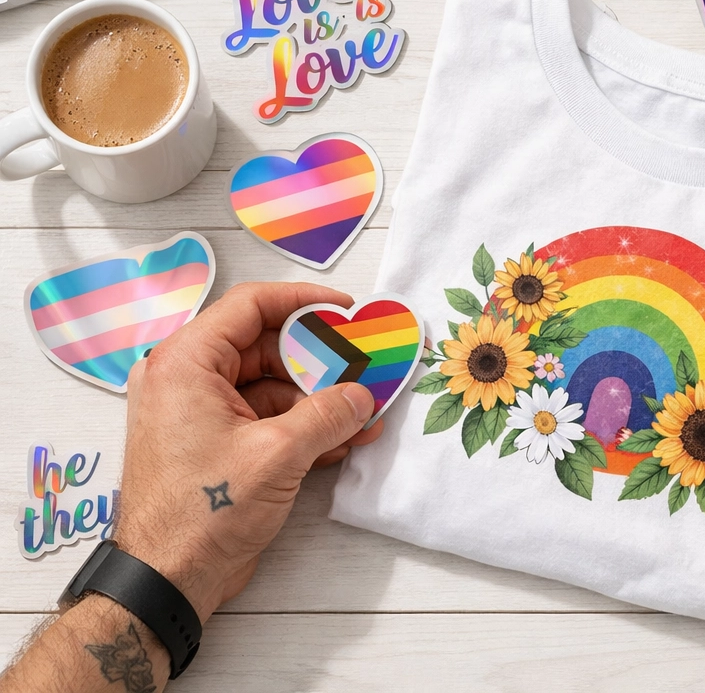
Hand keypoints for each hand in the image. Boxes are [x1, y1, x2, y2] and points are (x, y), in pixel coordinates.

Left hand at [113, 282, 382, 621]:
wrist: (165, 582)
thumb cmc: (200, 513)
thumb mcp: (277, 455)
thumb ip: (328, 415)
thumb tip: (362, 395)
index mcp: (186, 363)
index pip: (250, 306)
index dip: (302, 301)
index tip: (343, 309)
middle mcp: (187, 378)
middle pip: (265, 346)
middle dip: (318, 360)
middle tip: (361, 364)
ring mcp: (199, 411)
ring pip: (270, 384)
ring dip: (317, 398)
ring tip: (361, 409)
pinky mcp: (213, 441)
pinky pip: (264, 416)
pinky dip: (301, 424)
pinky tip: (343, 438)